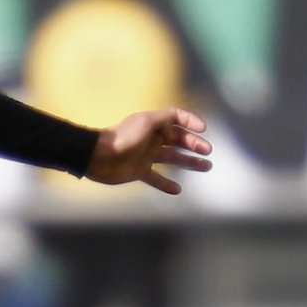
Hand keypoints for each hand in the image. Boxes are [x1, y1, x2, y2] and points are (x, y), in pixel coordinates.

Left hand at [84, 106, 212, 194]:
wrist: (98, 156)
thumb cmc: (123, 137)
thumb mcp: (147, 121)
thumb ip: (167, 117)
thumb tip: (189, 120)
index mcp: (152, 125)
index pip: (175, 118)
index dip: (190, 121)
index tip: (203, 129)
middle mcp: (150, 139)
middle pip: (177, 140)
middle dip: (194, 144)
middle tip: (207, 151)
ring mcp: (144, 156)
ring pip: (172, 158)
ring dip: (189, 162)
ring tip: (206, 166)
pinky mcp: (138, 171)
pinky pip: (156, 178)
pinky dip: (166, 184)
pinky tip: (178, 190)